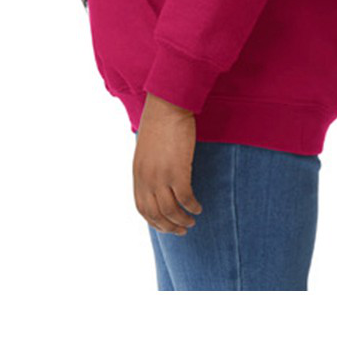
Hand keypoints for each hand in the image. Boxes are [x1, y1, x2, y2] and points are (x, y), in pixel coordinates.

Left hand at [133, 92, 202, 234]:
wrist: (167, 106)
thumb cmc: (160, 124)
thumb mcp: (147, 150)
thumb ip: (149, 168)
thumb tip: (158, 182)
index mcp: (138, 174)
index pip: (142, 208)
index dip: (154, 221)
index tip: (166, 227)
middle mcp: (146, 178)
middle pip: (156, 214)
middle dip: (169, 226)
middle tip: (182, 231)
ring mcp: (161, 176)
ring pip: (171, 210)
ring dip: (182, 220)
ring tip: (192, 221)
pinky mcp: (177, 170)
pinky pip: (185, 198)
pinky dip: (192, 207)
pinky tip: (198, 207)